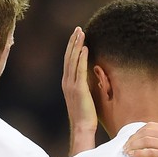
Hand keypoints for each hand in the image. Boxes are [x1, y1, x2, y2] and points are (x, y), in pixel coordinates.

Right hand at [62, 27, 96, 155]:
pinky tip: (84, 48)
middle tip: (78, 29)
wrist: (82, 128)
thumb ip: (84, 86)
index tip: (76, 36)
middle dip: (73, 42)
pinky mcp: (79, 89)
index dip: (72, 48)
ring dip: (77, 45)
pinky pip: (79, 70)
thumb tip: (90, 78)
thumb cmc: (85, 115)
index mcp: (67, 83)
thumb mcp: (84, 97)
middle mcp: (66, 82)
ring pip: (73, 60)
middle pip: (69, 57)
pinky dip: (81, 58)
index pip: (68, 61)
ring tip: (81, 33)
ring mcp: (71, 85)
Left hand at [123, 122, 157, 156]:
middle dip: (132, 138)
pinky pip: (149, 152)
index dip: (138, 132)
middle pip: (145, 132)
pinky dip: (138, 153)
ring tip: (126, 151)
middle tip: (126, 145)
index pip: (150, 126)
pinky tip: (132, 156)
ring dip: (132, 146)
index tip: (132, 138)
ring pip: (145, 141)